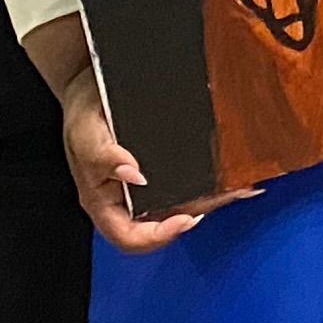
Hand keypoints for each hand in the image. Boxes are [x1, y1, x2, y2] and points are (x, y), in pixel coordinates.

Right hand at [57, 70, 218, 251]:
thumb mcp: (86, 131)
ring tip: (238, 186)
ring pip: (179, 205)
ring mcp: (144, 188)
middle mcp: (125, 201)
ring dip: (210, 199)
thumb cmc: (84, 112)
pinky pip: (185, 184)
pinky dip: (208, 182)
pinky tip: (230, 172)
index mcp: (102, 202)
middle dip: (197, 213)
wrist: (93, 85)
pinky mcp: (161, 171)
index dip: (158, 235)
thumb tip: (133, 174)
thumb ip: (103, 155)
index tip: (186, 218)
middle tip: (226, 196)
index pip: (130, 237)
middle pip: (163, 223)